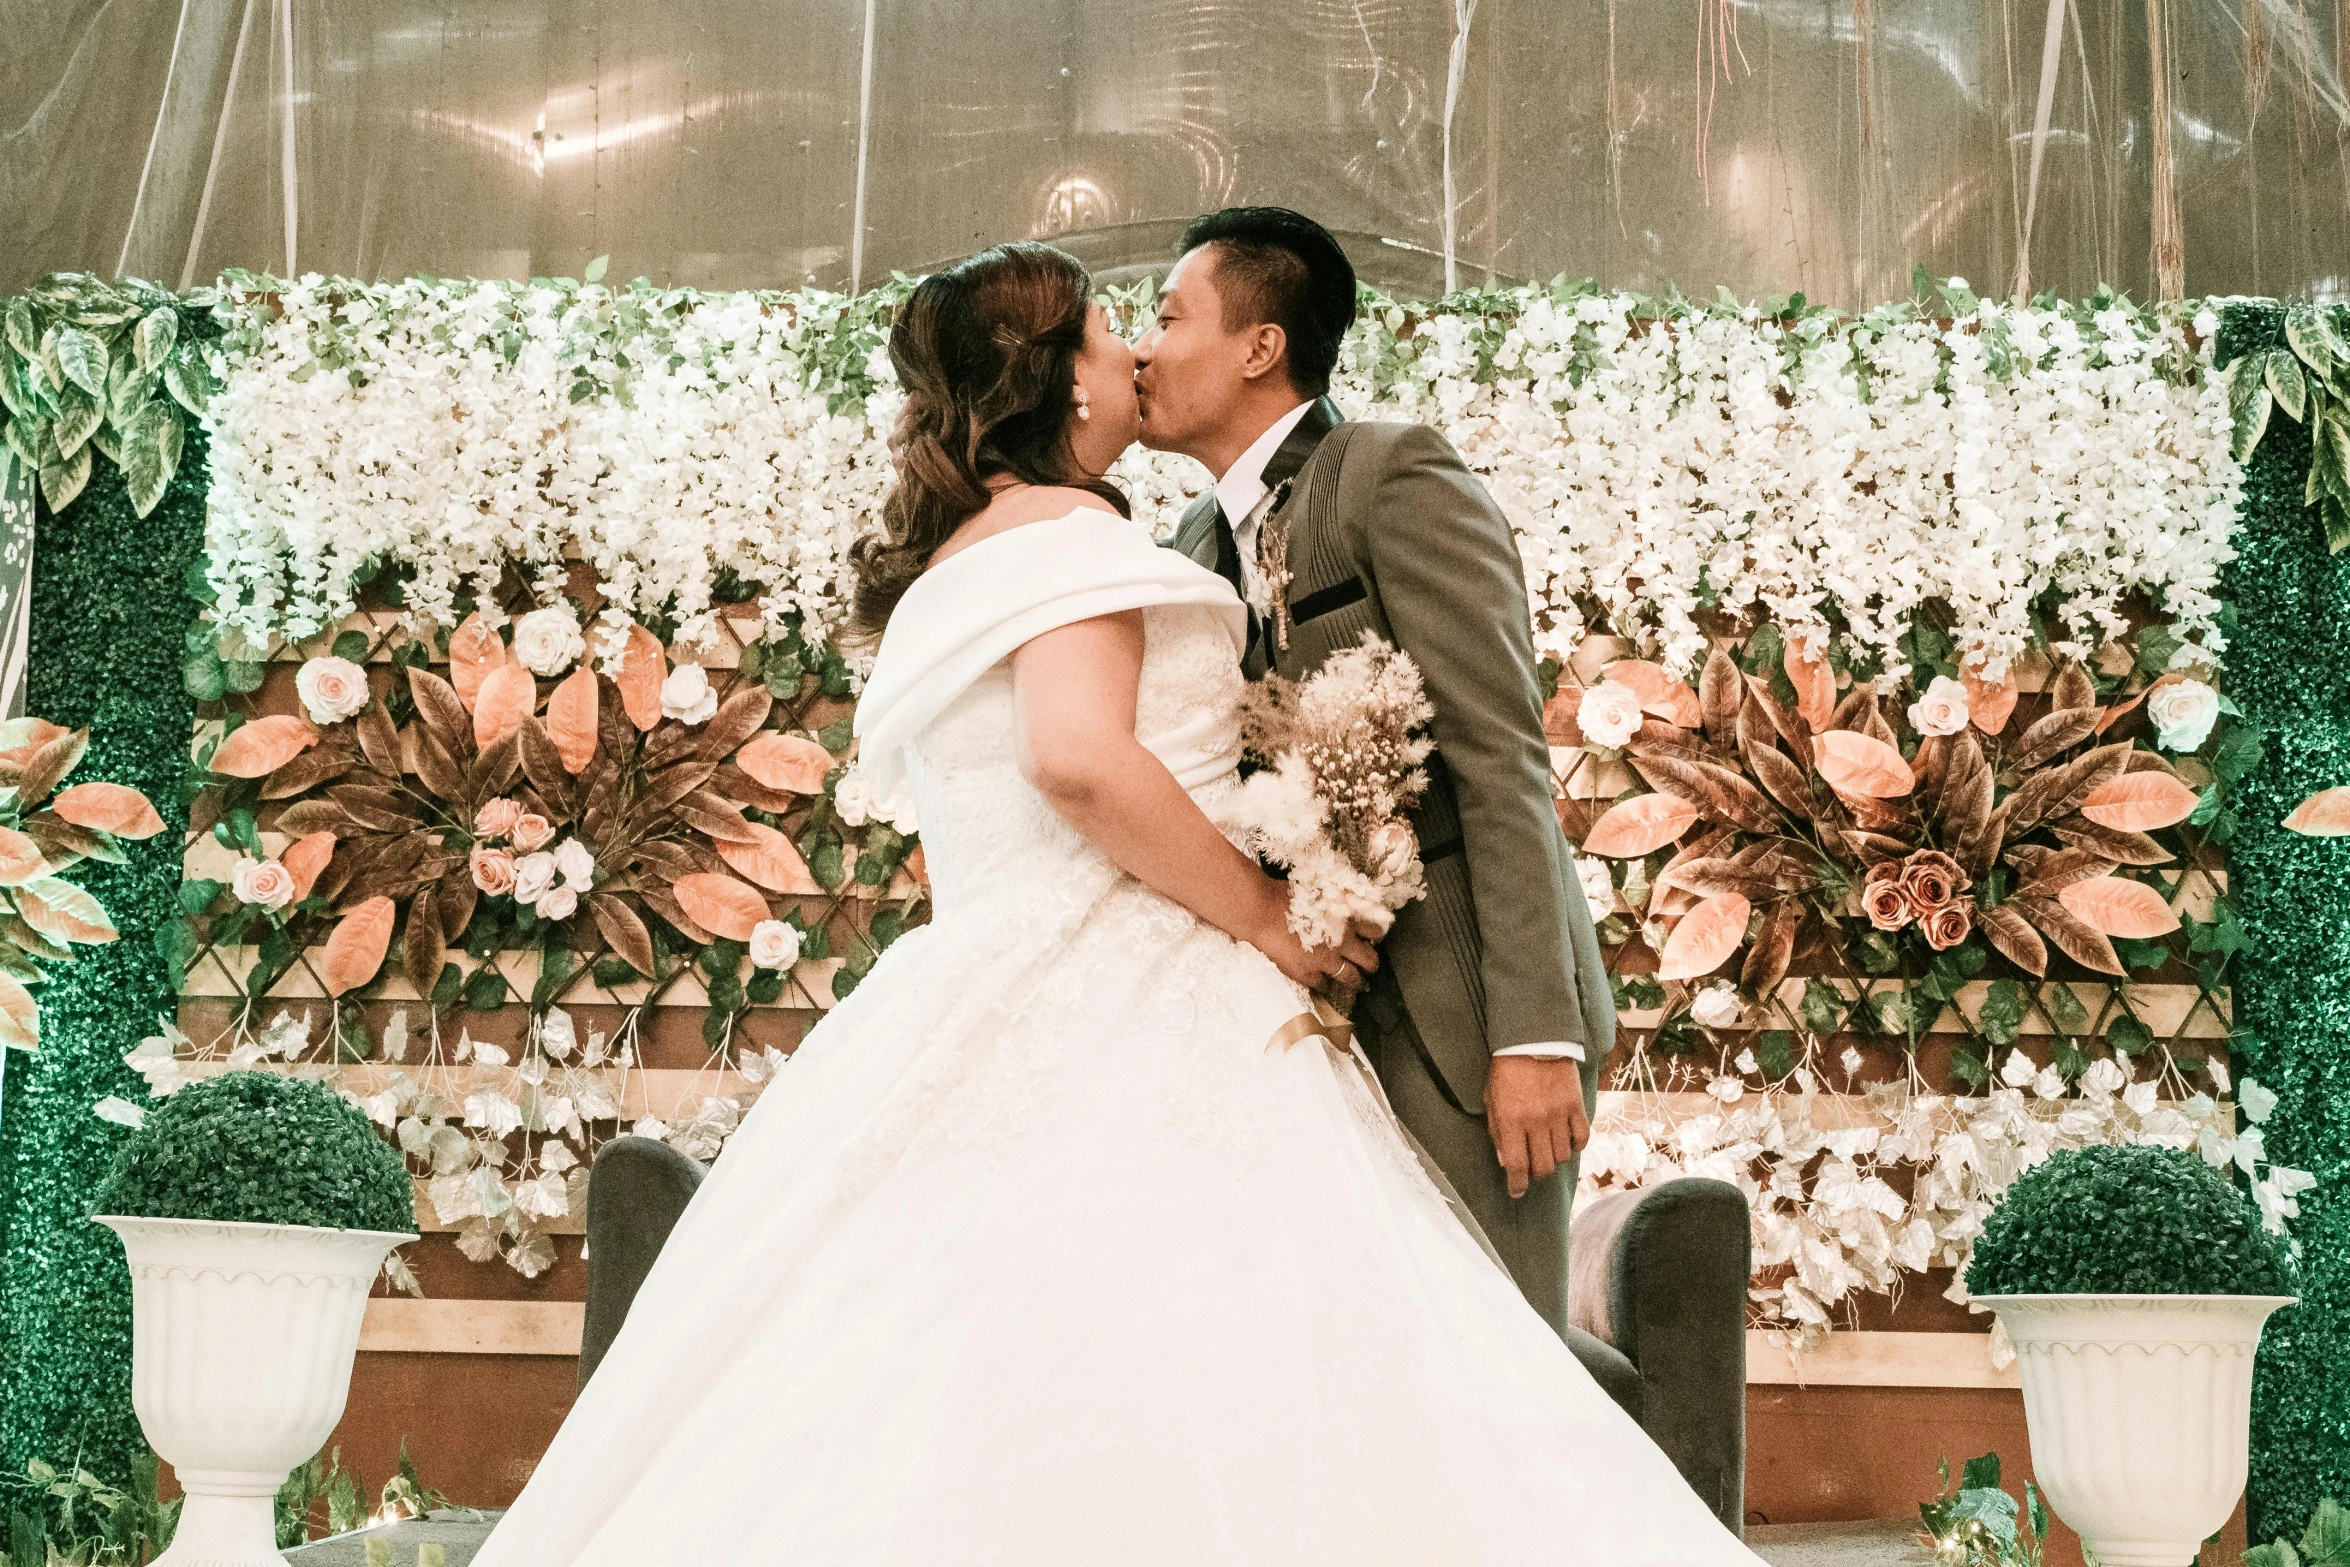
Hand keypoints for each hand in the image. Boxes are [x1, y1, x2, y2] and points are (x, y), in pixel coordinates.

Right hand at [1248, 887, 1380, 1006]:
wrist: (1260, 912)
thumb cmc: (1284, 895)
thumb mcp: (1319, 889)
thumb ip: (1337, 901)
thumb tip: (1347, 905)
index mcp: (1347, 918)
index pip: (1376, 931)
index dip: (1377, 936)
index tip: (1373, 939)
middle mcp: (1342, 941)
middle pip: (1369, 959)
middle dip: (1371, 964)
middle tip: (1370, 966)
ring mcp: (1326, 961)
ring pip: (1350, 977)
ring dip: (1356, 980)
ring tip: (1358, 983)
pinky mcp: (1307, 973)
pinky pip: (1323, 985)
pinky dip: (1326, 985)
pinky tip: (1325, 984)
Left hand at [1486, 1055, 1588, 1198]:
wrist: (1533, 1039)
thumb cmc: (1506, 1070)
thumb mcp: (1491, 1100)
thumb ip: (1497, 1131)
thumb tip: (1505, 1161)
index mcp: (1511, 1121)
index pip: (1516, 1166)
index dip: (1517, 1185)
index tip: (1517, 1191)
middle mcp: (1536, 1122)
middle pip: (1543, 1166)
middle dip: (1536, 1174)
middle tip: (1533, 1169)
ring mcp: (1558, 1115)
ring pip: (1562, 1156)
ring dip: (1555, 1158)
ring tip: (1548, 1149)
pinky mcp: (1576, 1106)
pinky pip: (1581, 1137)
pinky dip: (1576, 1144)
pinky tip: (1567, 1140)